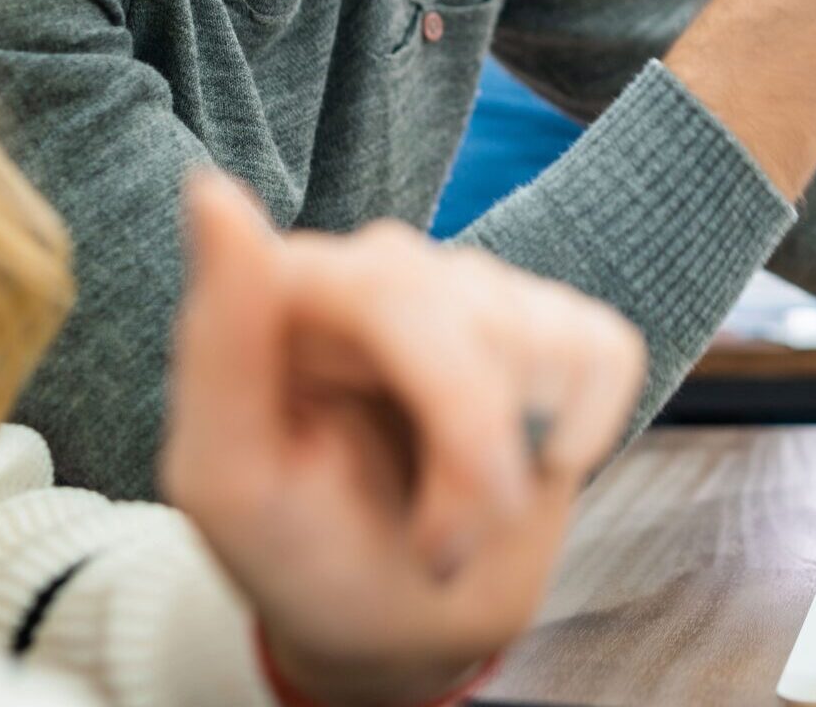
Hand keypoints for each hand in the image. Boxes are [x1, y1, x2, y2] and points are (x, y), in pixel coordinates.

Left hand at [161, 172, 646, 706]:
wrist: (396, 626)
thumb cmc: (298, 555)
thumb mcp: (231, 480)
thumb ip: (220, 341)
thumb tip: (212, 190)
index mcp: (295, 291)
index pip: (392, 290)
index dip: (450, 415)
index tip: (437, 535)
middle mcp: (385, 270)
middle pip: (480, 319)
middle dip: (479, 458)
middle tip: (443, 552)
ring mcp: (475, 291)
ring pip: (544, 339)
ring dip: (517, 462)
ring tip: (463, 520)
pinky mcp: (550, 323)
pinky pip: (602, 348)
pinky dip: (584, 430)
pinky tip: (528, 467)